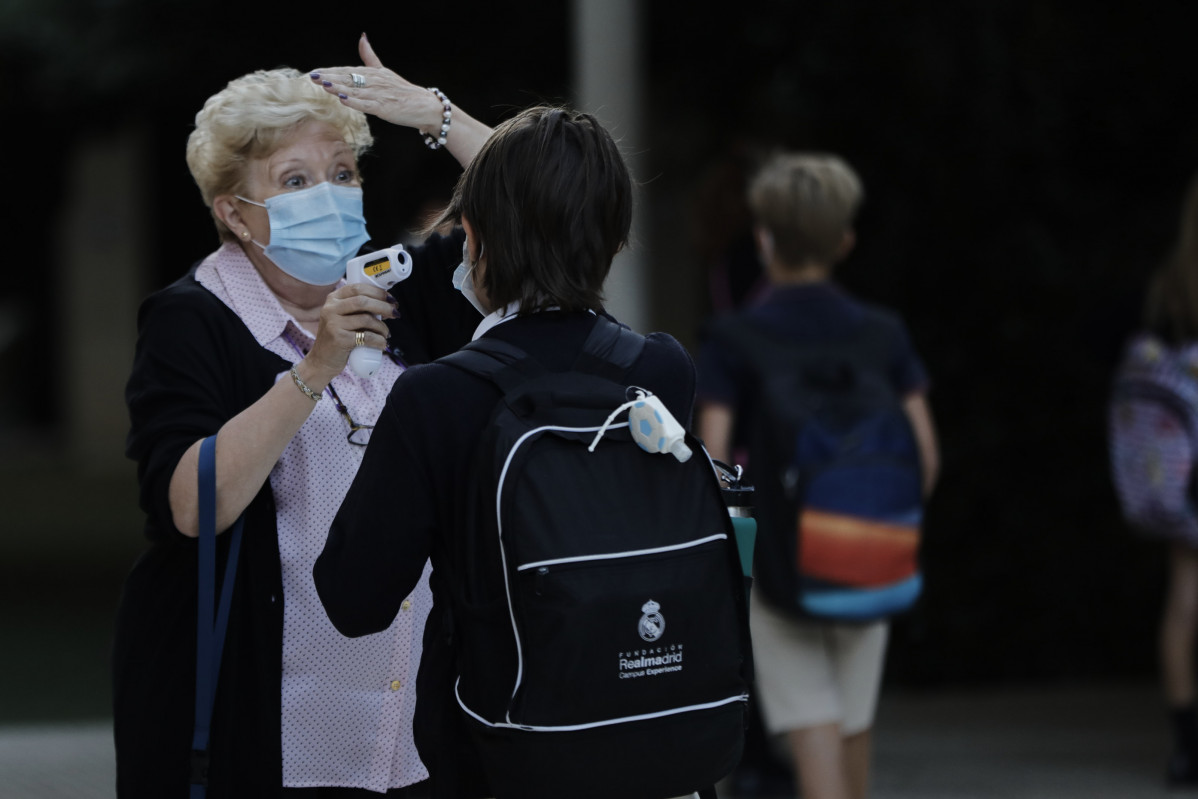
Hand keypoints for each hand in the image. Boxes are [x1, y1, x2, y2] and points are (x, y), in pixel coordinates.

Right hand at [302, 282, 397, 386]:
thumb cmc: (339, 338)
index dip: (378, 292)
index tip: (391, 299)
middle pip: (363, 301)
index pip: (358, 288)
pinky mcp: (339, 339)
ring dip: (382, 327)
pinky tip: (382, 344)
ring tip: (386, 334)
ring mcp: (333, 323)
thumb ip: (359, 309)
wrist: (322, 360)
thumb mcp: (343, 318)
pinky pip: (367, 337)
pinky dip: (379, 340)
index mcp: (333, 299)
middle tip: (395, 313)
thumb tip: (387, 304)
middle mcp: (330, 309)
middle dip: (384, 306)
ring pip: (367, 319)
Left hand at [310, 33, 445, 133]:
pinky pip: (367, 104)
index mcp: (373, 73)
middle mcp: (375, 82)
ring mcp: (380, 95)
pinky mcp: (385, 108)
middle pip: (348, 79)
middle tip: (313, 77)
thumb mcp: (384, 71)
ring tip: (324, 85)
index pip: (347, 71)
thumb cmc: (403, 92)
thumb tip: (362, 37)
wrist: (425, 106)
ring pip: (355, 90)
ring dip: (338, 87)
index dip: (330, 71)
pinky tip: (343, 100)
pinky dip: (355, 102)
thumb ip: (370, 57)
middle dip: (330, 77)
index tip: (314, 72)